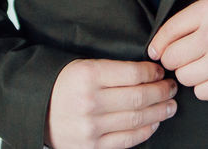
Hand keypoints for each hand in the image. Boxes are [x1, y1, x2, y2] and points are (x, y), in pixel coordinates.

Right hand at [44, 58, 177, 148]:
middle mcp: (90, 102)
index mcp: (88, 75)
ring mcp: (91, 128)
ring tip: (169, 105)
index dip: (153, 73)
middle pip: (139, 97)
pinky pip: (128, 140)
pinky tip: (154, 122)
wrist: (36, 110)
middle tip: (171, 87)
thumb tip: (149, 72)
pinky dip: (146, 130)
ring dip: (159, 111)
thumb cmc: (63, 85)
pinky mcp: (92, 147)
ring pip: (137, 119)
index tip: (160, 72)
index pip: (133, 73)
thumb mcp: (83, 67)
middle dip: (162, 91)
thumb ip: (113, 70)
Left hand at [147, 0, 207, 100]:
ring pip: (183, 77)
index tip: (157, 51)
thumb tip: (155, 48)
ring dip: (190, 74)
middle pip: (171, 58)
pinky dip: (204, 87)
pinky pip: (200, 92)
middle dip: (175, 60)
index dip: (158, 44)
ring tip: (204, 65)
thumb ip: (185, 22)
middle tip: (187, 57)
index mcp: (207, 11)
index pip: (168, 31)